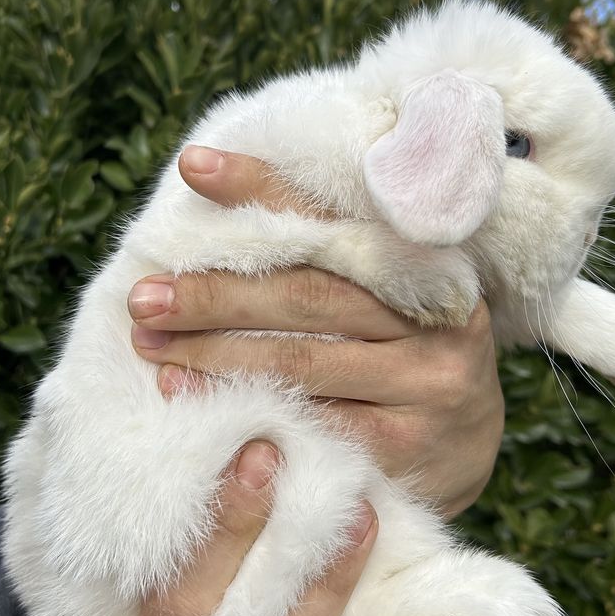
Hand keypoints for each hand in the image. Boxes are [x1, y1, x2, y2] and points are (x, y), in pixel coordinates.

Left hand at [129, 145, 503, 518]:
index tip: (193, 166)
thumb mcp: (386, 293)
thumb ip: (327, 257)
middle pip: (307, 295)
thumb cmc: (402, 351)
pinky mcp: (406, 449)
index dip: (262, 188)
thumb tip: (215, 203)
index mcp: (425, 262)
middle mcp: (433, 318)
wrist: (470, 446)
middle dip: (215, 294)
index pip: (333, 216)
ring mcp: (425, 386)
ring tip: (151, 347)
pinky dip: (247, 409)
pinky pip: (314, 425)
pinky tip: (196, 403)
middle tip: (144, 299)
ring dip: (213, 354)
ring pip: (302, 361)